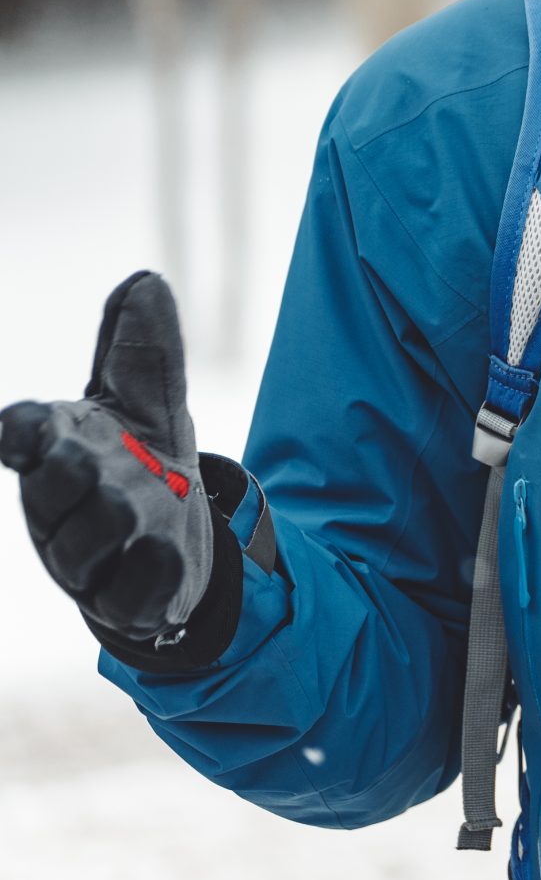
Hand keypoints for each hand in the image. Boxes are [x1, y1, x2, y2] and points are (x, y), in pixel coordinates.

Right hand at [2, 272, 222, 648]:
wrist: (176, 544)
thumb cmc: (142, 466)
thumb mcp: (149, 406)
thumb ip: (143, 352)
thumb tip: (145, 280)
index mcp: (62, 453)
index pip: (27, 437)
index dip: (25, 431)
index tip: (30, 423)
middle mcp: (66, 508)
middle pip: (51, 492)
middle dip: (64, 476)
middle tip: (82, 459)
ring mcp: (94, 559)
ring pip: (84, 545)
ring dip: (106, 524)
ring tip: (129, 507)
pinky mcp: (131, 599)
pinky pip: (129, 594)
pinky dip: (144, 573)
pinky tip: (164, 551)